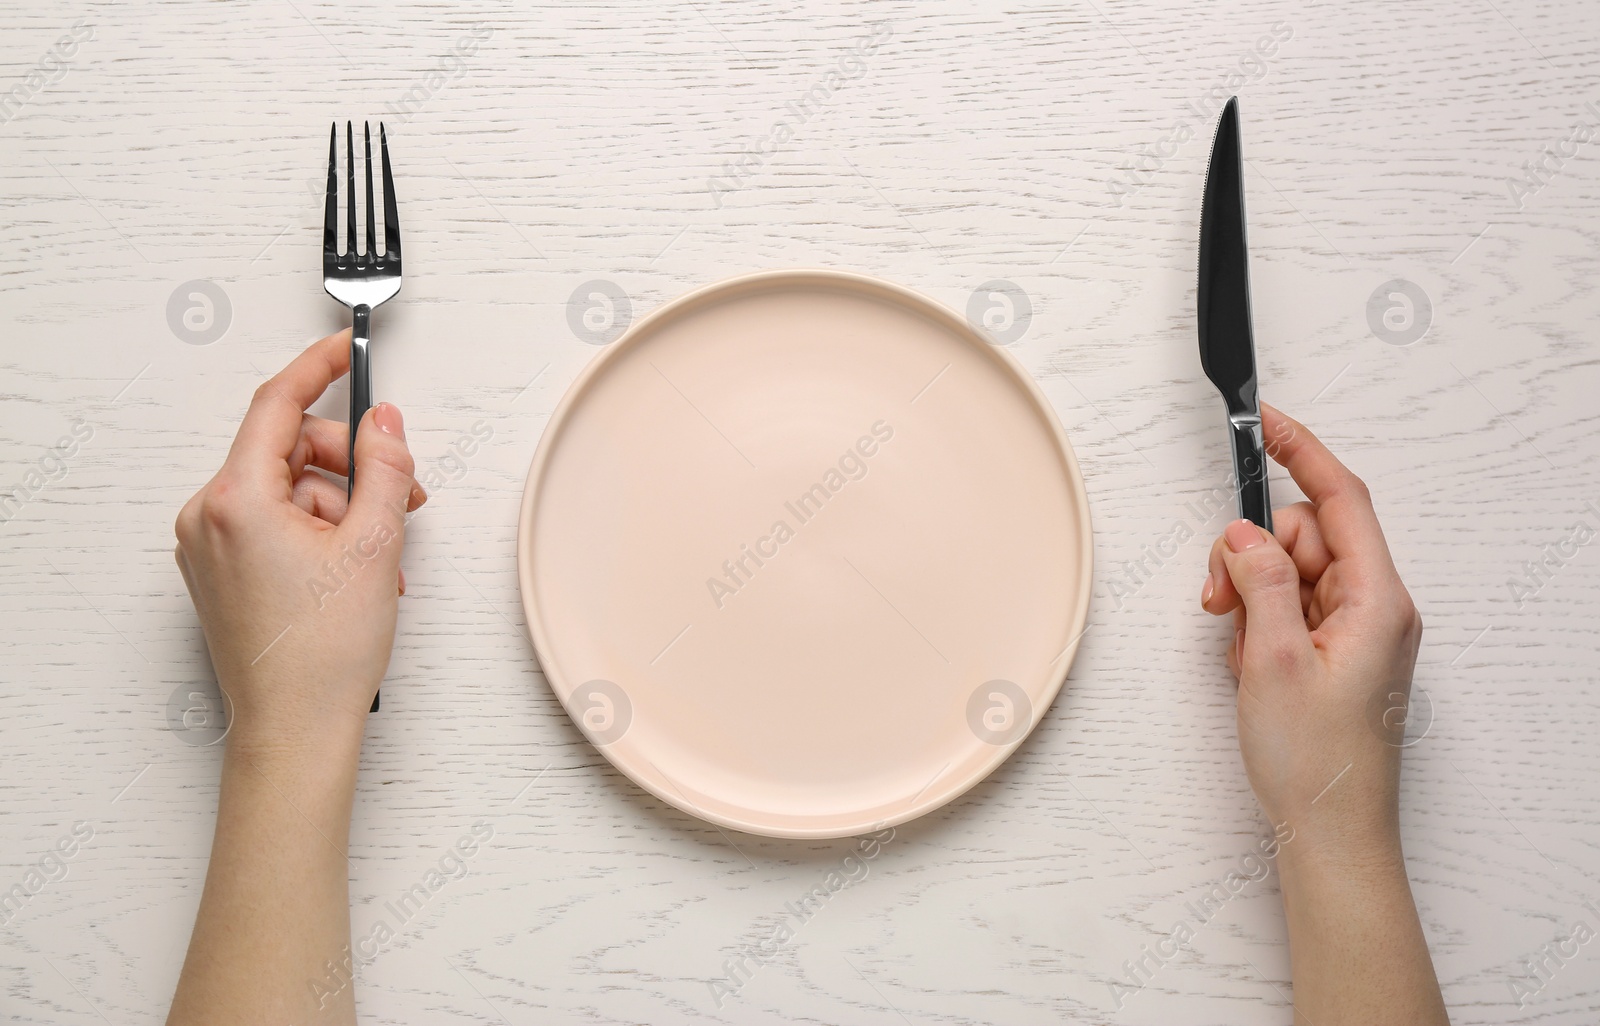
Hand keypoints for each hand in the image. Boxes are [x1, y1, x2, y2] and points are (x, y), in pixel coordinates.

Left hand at [174, 329, 424, 746]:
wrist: (295, 729)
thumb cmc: (322, 655)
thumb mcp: (373, 544)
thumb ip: (383, 467)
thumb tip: (384, 422)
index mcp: (236, 501)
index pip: (277, 405)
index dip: (318, 368)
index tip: (344, 348)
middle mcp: (208, 518)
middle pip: (289, 449)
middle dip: (349, 464)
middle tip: (399, 494)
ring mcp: (208, 548)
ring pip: (288, 489)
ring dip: (341, 508)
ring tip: (377, 559)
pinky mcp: (219, 573)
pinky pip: (274, 524)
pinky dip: (318, 532)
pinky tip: (351, 570)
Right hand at [1200, 403, 1422, 858]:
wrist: (1331, 830)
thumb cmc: (1315, 760)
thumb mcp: (1270, 660)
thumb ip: (1258, 581)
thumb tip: (1243, 533)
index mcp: (1377, 600)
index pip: (1341, 499)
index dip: (1301, 452)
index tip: (1265, 421)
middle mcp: (1375, 607)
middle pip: (1304, 532)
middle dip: (1252, 551)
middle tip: (1221, 601)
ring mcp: (1355, 629)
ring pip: (1289, 567)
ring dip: (1250, 591)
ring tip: (1237, 644)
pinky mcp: (1335, 651)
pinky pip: (1289, 604)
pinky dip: (1259, 620)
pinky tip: (1250, 660)